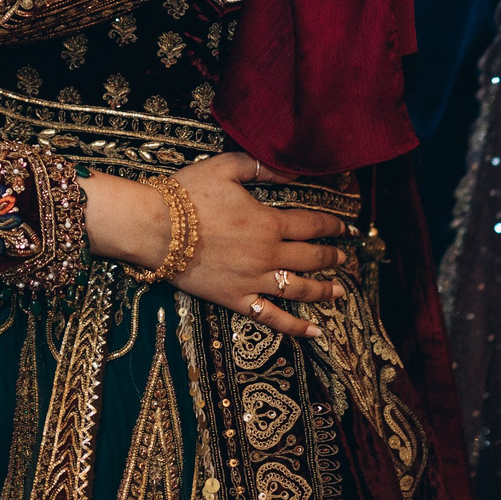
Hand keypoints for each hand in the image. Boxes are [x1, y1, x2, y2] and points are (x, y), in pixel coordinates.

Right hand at [170, 151, 355, 338]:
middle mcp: (268, 255)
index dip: (333, 226)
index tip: (346, 228)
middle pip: (311, 259)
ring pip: (300, 289)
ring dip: (324, 290)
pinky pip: (272, 318)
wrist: (155, 228)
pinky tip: (316, 332)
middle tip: (344, 257)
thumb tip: (291, 171)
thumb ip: (262, 167)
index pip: (312, 225)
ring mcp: (254, 281)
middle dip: (332, 257)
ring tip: (340, 291)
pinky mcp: (236, 299)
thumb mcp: (226, 168)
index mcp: (269, 223)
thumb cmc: (187, 195)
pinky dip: (296, 327)